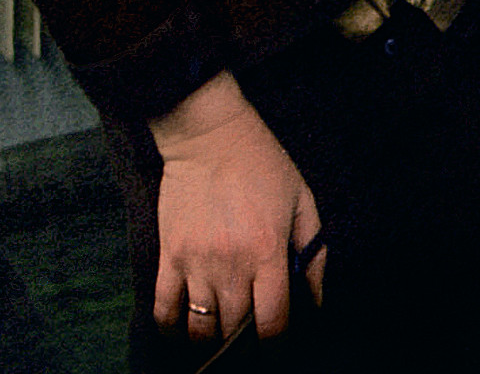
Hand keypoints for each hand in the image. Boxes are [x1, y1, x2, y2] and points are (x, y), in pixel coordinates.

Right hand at [149, 70, 325, 342]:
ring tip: (221, 332)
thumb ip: (312, 251)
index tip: (277, 344)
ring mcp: (197, 262)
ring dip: (212, 338)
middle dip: (245, 340)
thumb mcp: (301, 199)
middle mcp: (232, 264)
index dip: (277, 343)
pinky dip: (172, 328)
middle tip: (250, 333)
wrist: (210, 136)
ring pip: (200, 328)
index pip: (273, 321)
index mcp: (269, 251)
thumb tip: (315, 298)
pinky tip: (185, 327)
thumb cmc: (262, 164)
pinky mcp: (169, 256)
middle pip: (235, 330)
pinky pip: (164, 310)